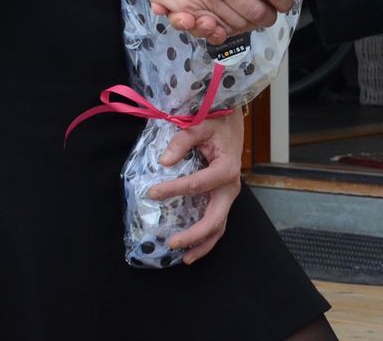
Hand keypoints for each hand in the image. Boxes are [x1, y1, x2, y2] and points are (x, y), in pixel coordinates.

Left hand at [149, 111, 246, 263]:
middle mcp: (230, 188)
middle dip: (194, 235)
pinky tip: (190, 248)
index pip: (197, 185)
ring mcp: (227, 196)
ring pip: (219, 227)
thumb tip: (164, 161)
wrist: (231, 125)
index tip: (151, 193)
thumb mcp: (200, 125)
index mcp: (226, 169)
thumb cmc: (216, 124)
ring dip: (203, 245)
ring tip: (184, 258)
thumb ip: (182, 141)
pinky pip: (215, 223)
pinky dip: (205, 238)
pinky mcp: (221, 199)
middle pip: (215, 219)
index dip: (173, 190)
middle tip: (172, 243)